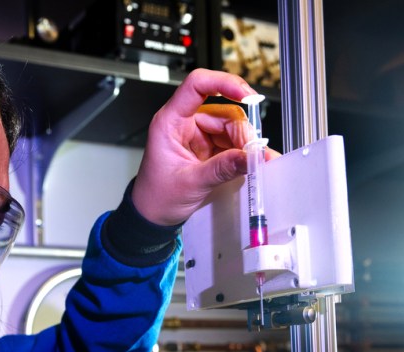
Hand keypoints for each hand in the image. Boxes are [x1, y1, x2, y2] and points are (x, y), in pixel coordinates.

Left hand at [131, 68, 273, 226]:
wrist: (152, 215)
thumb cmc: (157, 197)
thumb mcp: (190, 183)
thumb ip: (221, 169)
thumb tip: (250, 157)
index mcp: (170, 122)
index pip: (197, 85)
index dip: (224, 83)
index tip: (247, 96)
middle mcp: (185, 123)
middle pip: (224, 111)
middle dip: (242, 132)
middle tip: (252, 154)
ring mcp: (198, 134)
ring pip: (232, 127)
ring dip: (245, 143)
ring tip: (251, 162)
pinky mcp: (207, 148)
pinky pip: (232, 142)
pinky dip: (242, 152)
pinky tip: (249, 163)